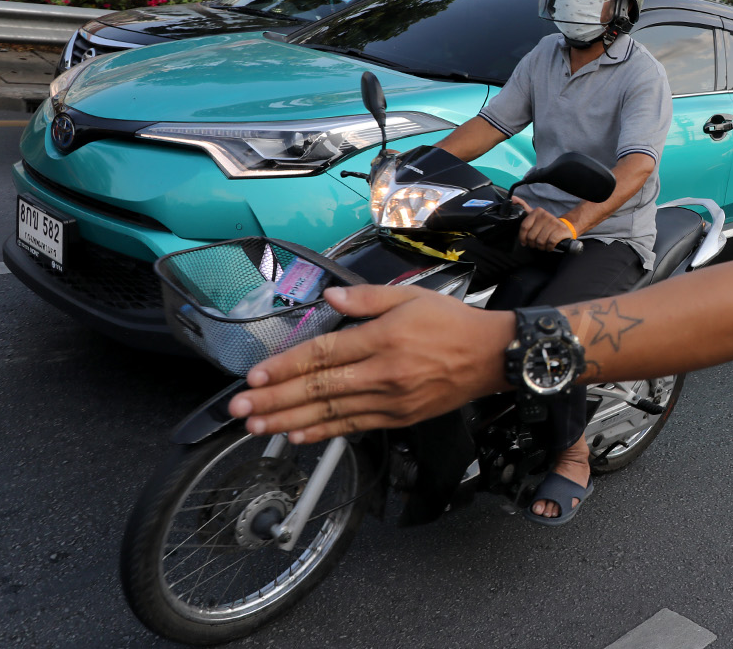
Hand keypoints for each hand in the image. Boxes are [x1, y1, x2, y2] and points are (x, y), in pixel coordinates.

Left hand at [227, 284, 512, 442]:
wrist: (493, 356)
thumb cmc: (453, 324)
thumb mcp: (410, 297)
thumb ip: (366, 298)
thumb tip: (328, 299)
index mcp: (383, 339)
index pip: (323, 354)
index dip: (285, 366)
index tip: (256, 376)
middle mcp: (383, 373)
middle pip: (319, 388)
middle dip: (274, 399)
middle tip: (240, 408)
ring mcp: (391, 400)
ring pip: (331, 412)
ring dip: (289, 420)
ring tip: (257, 426)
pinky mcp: (399, 418)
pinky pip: (354, 427)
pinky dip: (324, 432)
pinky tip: (299, 435)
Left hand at [513, 196, 576, 250]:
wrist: (565, 227)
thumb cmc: (547, 224)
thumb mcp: (535, 215)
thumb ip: (524, 207)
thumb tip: (513, 198)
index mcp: (537, 212)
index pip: (524, 226)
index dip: (522, 237)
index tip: (524, 242)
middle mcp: (545, 215)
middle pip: (531, 236)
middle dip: (533, 244)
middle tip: (536, 244)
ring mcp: (553, 222)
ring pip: (540, 241)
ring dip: (541, 246)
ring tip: (543, 245)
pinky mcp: (560, 230)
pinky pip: (550, 242)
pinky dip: (549, 247)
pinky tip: (550, 246)